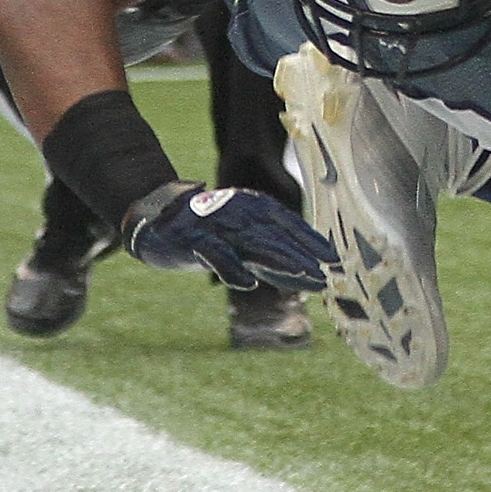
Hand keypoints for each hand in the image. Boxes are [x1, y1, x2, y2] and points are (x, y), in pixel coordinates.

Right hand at [120, 181, 332, 292]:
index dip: (311, 241)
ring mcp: (215, 225)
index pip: (289, 224)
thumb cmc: (208, 232)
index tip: (334, 259)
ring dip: (277, 259)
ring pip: (252, 243)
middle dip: (301, 256)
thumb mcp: (242, 242)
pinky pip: (216, 255)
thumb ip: (271, 257)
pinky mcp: (192, 240)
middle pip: (275, 236)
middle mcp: (238, 212)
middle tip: (324, 274)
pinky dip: (232, 269)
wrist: (157, 219)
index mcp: (253, 208)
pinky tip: (248, 283)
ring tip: (300, 272)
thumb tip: (308, 274)